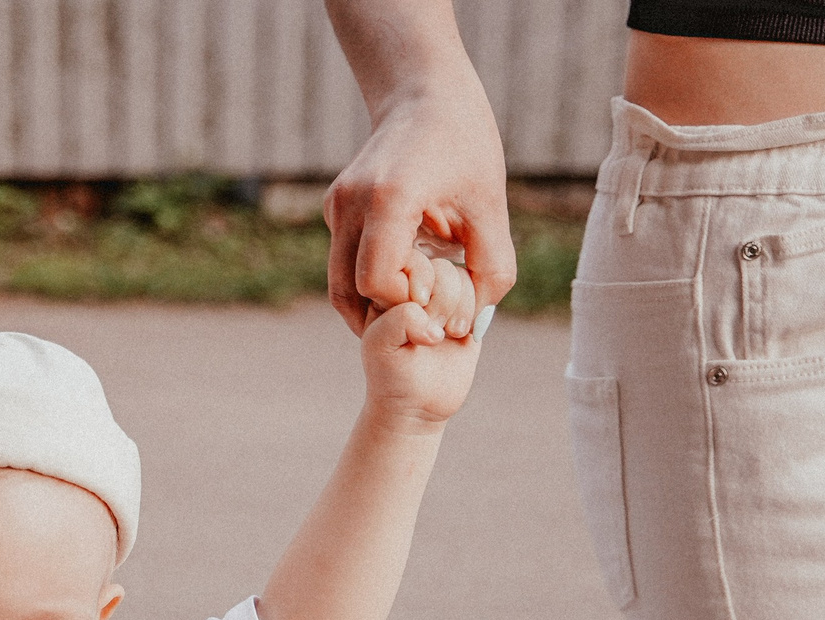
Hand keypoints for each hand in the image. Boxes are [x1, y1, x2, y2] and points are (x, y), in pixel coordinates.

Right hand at [324, 71, 512, 333]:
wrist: (425, 92)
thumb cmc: (465, 143)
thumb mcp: (490, 205)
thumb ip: (491, 266)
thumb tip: (477, 321)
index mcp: (388, 199)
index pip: (378, 282)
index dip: (407, 303)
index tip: (440, 297)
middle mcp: (351, 204)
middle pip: (348, 292)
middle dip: (385, 311)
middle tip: (424, 313)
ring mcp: (336, 205)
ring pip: (339, 283)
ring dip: (373, 301)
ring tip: (413, 301)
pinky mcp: (333, 207)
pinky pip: (343, 261)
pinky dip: (368, 279)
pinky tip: (405, 271)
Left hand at [361, 249, 482, 428]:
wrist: (418, 402)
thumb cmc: (391, 374)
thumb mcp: (380, 347)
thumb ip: (397, 320)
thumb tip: (435, 315)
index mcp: (388, 287)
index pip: (411, 261)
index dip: (419, 288)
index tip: (415, 322)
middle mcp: (416, 285)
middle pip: (441, 267)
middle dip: (442, 302)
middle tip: (433, 335)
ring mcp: (442, 294)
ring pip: (463, 277)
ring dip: (459, 309)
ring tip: (448, 334)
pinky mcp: (467, 306)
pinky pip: (483, 291)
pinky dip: (475, 312)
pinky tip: (462, 334)